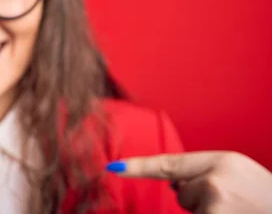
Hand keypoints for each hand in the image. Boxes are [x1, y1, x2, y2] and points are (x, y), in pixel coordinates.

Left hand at [107, 151, 271, 213]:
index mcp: (222, 162)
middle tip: (234, 201)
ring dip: (208, 212)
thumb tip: (176, 184)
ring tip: (238, 210)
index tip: (114, 168)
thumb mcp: (238, 172)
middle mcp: (216, 181)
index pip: (170, 163)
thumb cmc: (264, 196)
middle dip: (200, 198)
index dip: (138, 166)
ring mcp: (216, 205)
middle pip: (182, 192)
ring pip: (191, 210)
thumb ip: (204, 172)